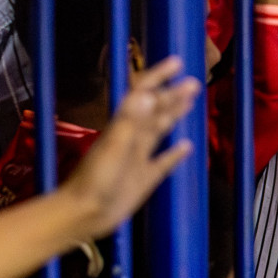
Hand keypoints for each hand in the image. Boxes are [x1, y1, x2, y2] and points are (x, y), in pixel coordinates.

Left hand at [59, 57, 199, 240]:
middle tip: (194, 82)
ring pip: (160, 130)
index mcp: (124, 126)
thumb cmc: (95, 180)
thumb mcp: (114, 147)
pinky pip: (164, 162)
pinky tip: (187, 146)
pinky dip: (175, 154)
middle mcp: (133, 137)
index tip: (177, 63)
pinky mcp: (145, 178)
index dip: (159, 76)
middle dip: (173, 95)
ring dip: (175, 115)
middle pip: (156, 110)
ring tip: (191, 101)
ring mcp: (139, 157)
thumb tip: (146, 94)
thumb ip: (129, 121)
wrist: (83, 214)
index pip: (143, 93)